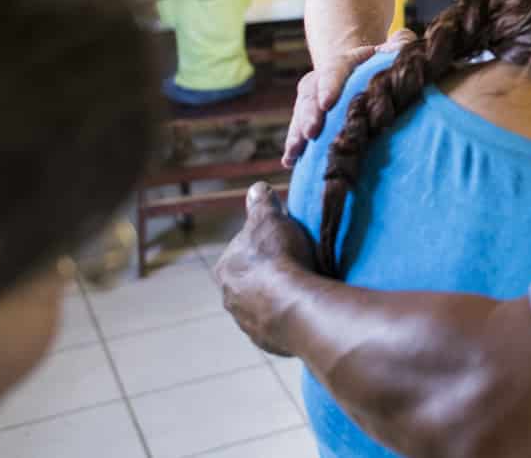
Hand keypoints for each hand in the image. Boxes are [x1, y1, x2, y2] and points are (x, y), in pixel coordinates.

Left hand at [213, 182, 317, 355]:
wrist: (295, 307)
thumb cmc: (280, 259)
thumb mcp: (270, 219)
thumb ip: (261, 204)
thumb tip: (255, 188)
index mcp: (225, 269)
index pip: (241, 252)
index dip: (263, 245)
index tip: (282, 242)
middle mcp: (229, 298)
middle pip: (249, 281)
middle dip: (268, 275)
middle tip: (296, 266)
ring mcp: (247, 324)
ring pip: (261, 306)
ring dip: (278, 298)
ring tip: (304, 288)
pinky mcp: (267, 341)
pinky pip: (277, 326)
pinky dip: (288, 317)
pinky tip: (305, 308)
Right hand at [282, 27, 416, 167]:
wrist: (359, 68)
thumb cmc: (381, 62)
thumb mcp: (391, 50)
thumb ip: (399, 45)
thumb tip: (400, 44)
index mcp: (343, 63)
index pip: (334, 71)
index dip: (330, 86)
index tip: (328, 103)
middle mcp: (322, 80)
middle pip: (311, 95)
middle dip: (310, 115)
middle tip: (311, 132)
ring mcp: (313, 100)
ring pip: (301, 114)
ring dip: (296, 133)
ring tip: (295, 152)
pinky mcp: (309, 119)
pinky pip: (298, 131)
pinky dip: (293, 146)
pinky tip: (289, 161)